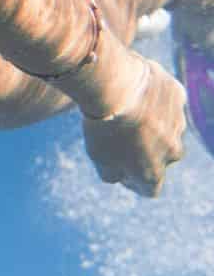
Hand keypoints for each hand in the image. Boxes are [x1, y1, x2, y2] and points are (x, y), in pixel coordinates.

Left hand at [82, 57, 186, 196]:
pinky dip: (153, 101)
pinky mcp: (177, 99)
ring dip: (149, 124)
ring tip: (123, 109)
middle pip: (159, 157)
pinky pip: (166, 103)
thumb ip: (112, 174)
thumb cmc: (104, 126)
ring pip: (165, 129)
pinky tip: (133, 92)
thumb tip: (121, 175)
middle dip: (143, 149)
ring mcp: (177, 124)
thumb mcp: (98, 157)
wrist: (116, 87)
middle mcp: (172, 153)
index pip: (149, 188)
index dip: (133, 180)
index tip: (119, 166)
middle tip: (119, 133)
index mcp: (153, 173)